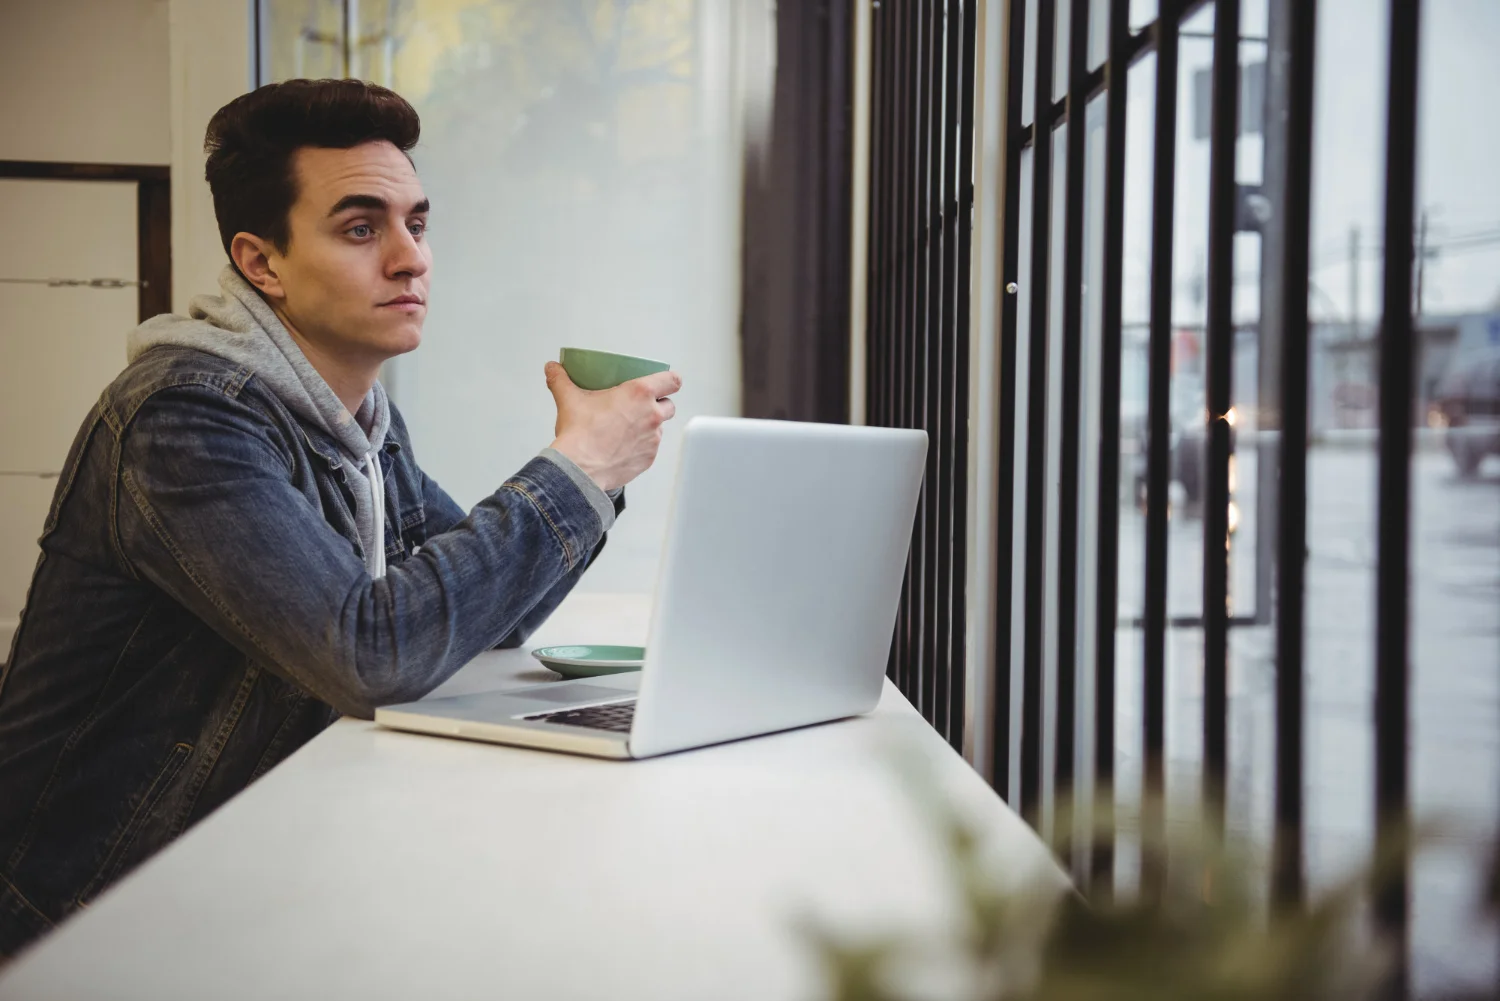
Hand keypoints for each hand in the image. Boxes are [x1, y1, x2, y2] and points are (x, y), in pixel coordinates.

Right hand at [545, 362, 682, 491]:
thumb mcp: (569, 399)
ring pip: (659, 429)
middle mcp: (652, 415)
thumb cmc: (580, 434)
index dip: (669, 380)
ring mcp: (653, 439)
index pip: (672, 381)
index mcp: (639, 394)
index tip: (664, 382)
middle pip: (669, 405)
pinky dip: (641, 447)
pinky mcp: (649, 459)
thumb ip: (560, 380)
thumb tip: (552, 368)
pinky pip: (650, 449)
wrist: (580, 468)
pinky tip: (623, 447)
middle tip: (639, 407)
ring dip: (649, 427)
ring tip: (627, 429)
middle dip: (658, 405)